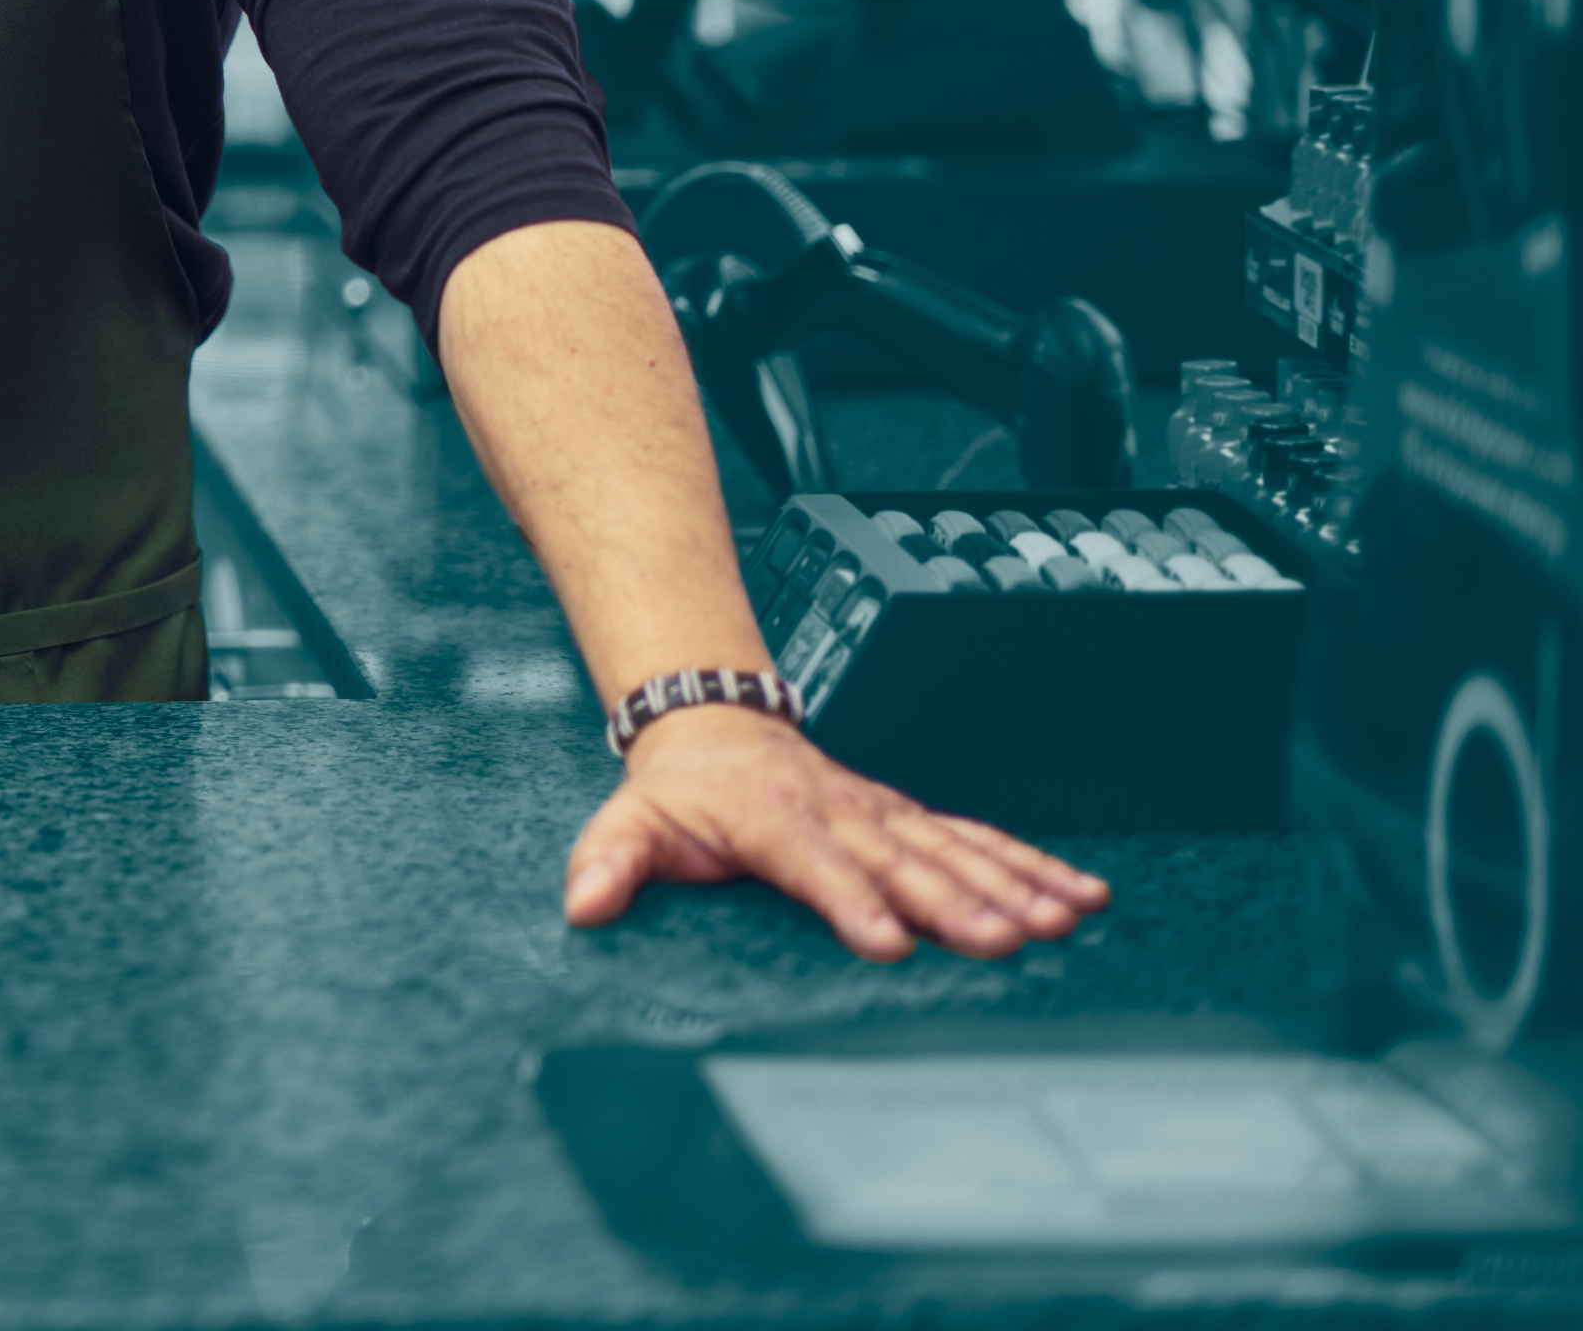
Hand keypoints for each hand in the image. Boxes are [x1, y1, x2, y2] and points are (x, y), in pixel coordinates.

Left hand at [562, 703, 1112, 961]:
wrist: (716, 723)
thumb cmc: (676, 791)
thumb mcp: (629, 820)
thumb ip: (608, 862)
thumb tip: (583, 907)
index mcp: (771, 817)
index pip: (813, 863)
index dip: (850, 901)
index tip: (889, 944)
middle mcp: (840, 811)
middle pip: (901, 861)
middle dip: (954, 903)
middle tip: (1003, 944)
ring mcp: (883, 814)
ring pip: (955, 849)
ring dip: (1012, 885)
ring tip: (1066, 920)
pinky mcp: (911, 819)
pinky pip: (979, 840)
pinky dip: (1032, 866)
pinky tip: (1083, 896)